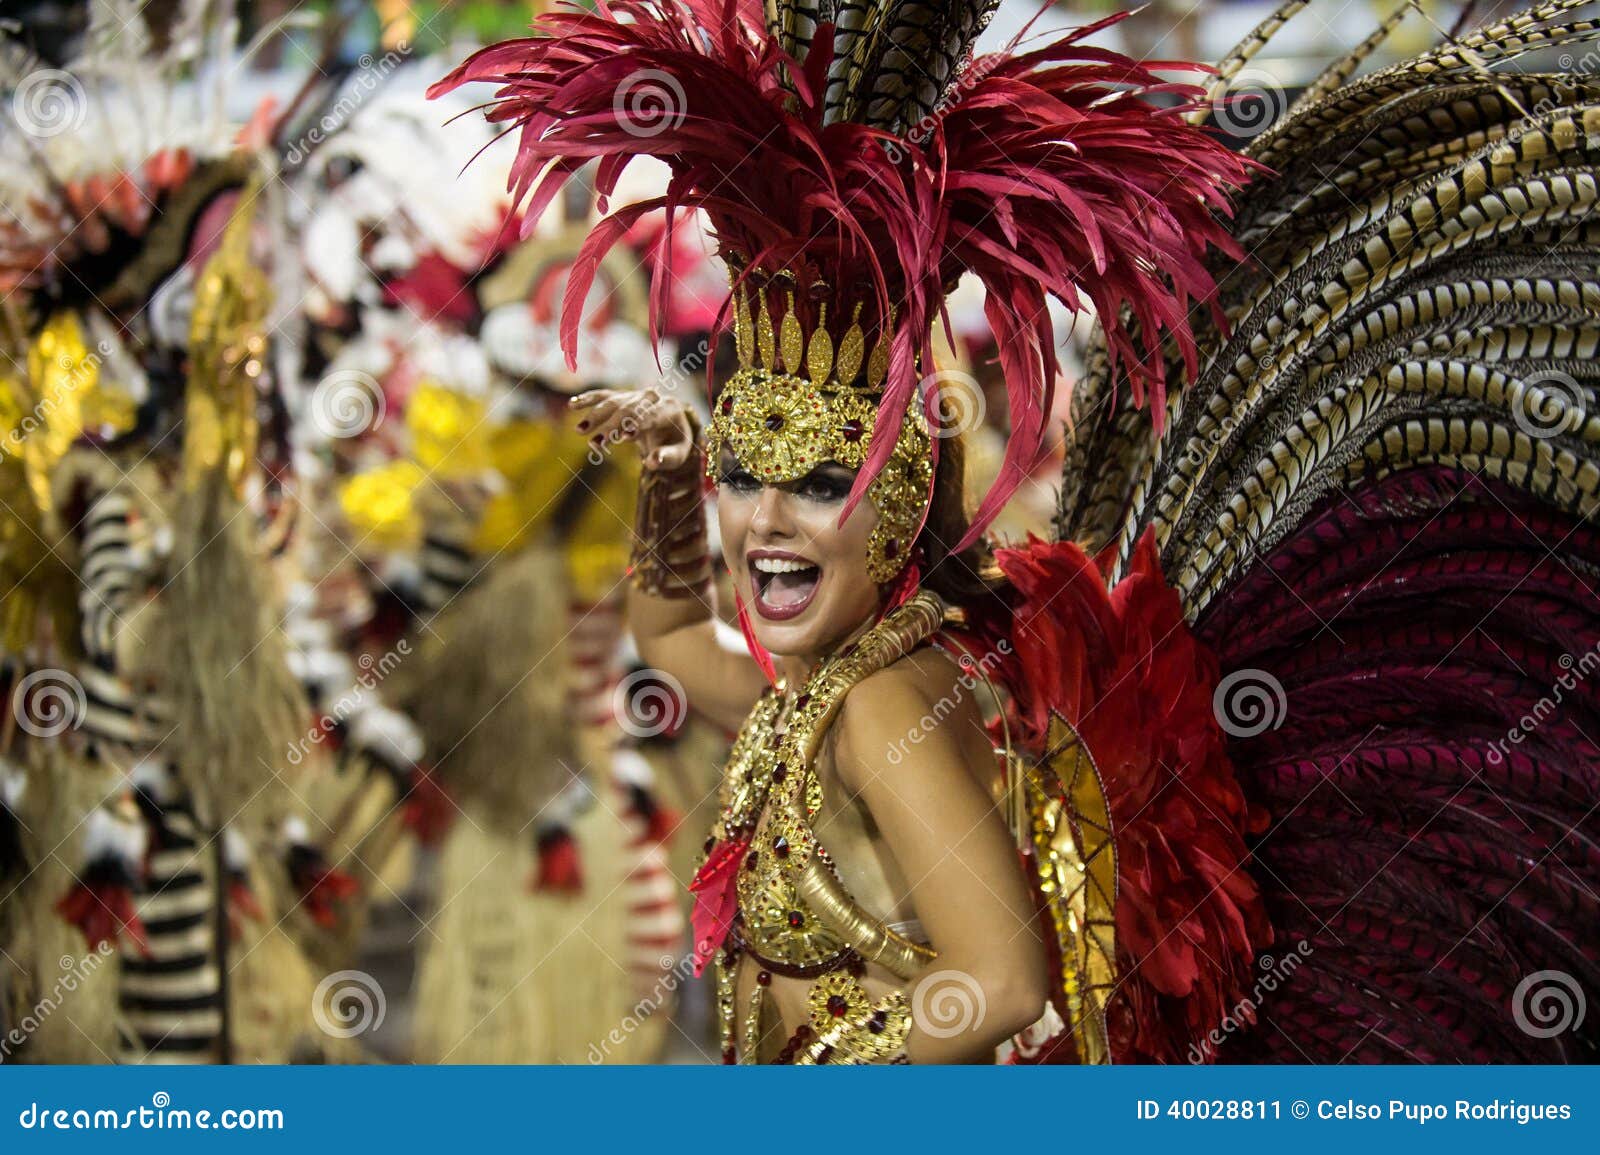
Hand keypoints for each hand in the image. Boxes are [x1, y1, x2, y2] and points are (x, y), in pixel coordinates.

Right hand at [570, 388, 697, 470]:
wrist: (672, 424)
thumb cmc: (674, 443)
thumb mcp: (678, 454)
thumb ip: (666, 458)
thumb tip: (652, 463)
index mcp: (668, 409)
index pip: (651, 415)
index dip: (638, 424)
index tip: (624, 437)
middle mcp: (651, 397)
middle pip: (629, 409)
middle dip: (611, 426)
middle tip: (596, 443)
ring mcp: (634, 395)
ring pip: (613, 402)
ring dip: (595, 415)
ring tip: (580, 430)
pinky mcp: (621, 397)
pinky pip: (603, 396)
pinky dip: (588, 399)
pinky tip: (572, 404)